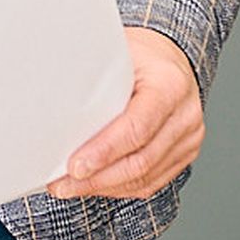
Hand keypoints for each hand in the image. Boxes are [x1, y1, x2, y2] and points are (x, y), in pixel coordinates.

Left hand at [48, 28, 203, 199]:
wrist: (170, 60)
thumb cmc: (141, 55)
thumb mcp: (118, 51)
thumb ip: (94, 75)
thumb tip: (51, 96)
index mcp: (169, 85)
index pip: (137, 127)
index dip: (104, 150)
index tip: (75, 165)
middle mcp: (185, 115)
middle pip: (140, 160)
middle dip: (97, 177)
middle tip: (63, 182)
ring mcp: (188, 138)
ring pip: (144, 177)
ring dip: (103, 186)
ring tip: (70, 186)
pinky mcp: (183, 155)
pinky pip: (151, 181)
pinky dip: (119, 187)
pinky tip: (96, 184)